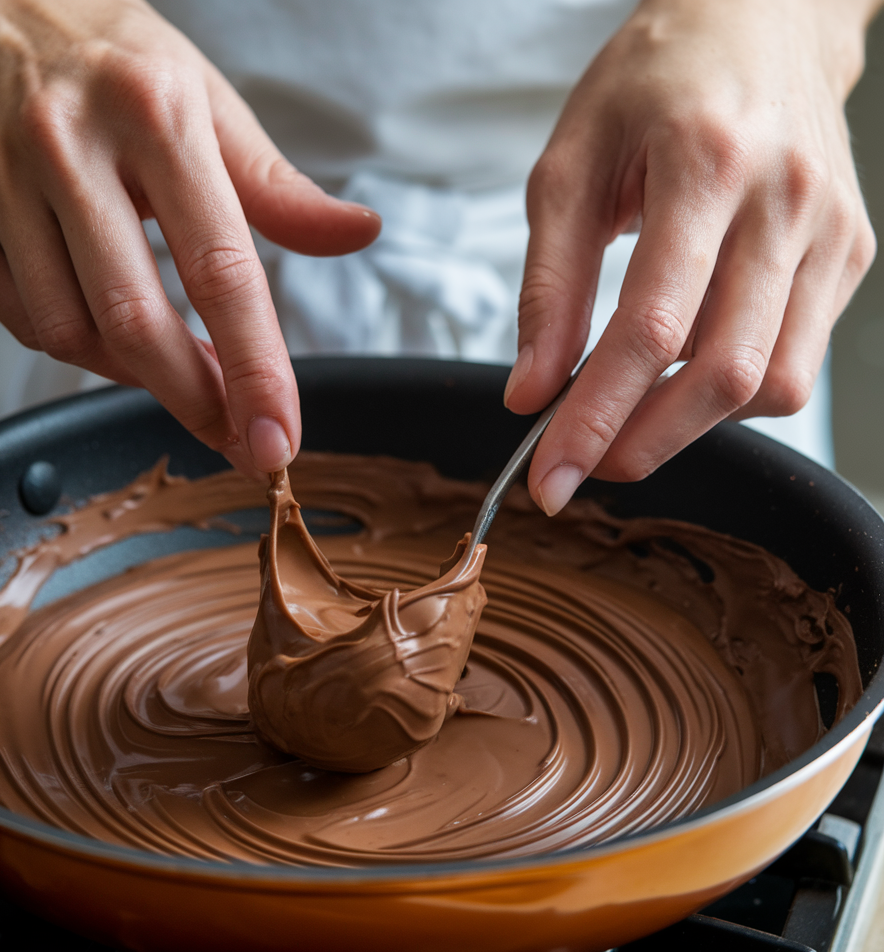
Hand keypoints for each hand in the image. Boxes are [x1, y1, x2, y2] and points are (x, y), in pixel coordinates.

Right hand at [0, 0, 379, 476]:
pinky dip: (78, 348)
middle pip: (134, 321)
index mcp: (153, 114)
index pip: (219, 270)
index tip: (276, 435)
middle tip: (233, 434)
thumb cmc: (121, 69)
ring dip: (135, 375)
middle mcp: (65, 144)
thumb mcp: (212, 109)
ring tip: (174, 362)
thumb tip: (359, 233)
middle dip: (194, 399)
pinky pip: (23, 321)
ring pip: (71, 333)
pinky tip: (109, 331)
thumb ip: (281, 189)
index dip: (255, 369)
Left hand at [505, 0, 877, 513]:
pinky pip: (794, 363)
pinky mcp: (850, 254)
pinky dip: (729, 394)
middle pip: (721, 376)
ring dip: (687, 427)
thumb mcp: (569, 167)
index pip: (648, 331)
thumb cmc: (652, 83)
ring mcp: (830, 232)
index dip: (595, 419)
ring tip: (627, 413)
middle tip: (584, 466)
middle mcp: (785, 202)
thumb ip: (549, 287)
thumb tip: (529, 394)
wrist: (760, 17)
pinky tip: (682, 371)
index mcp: (705, 165)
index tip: (551, 476)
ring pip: (770, 385)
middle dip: (642, 443)